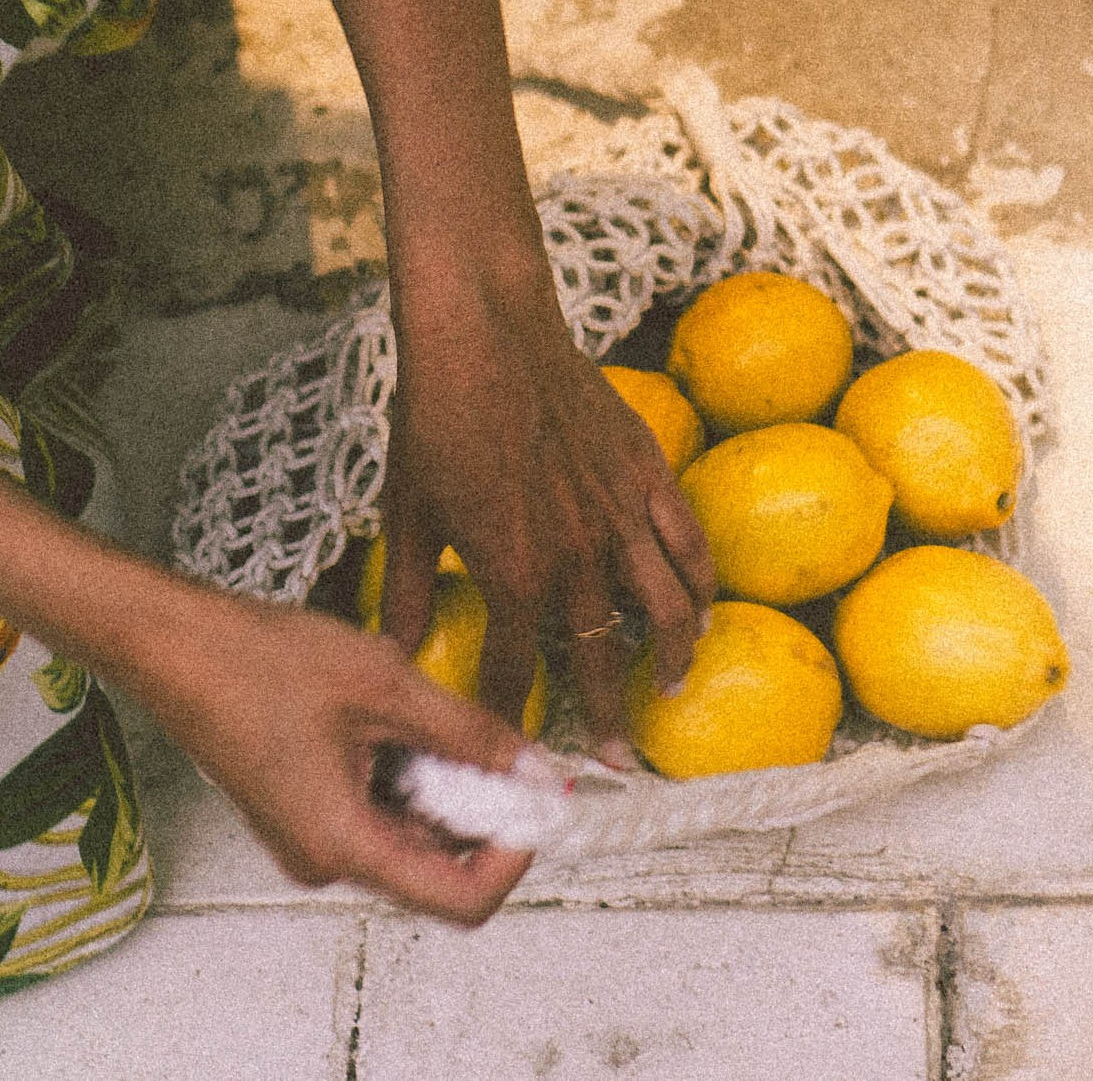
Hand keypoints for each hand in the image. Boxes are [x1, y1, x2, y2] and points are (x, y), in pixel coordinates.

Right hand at [120, 576, 533, 923]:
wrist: (171, 643)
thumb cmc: (253, 663)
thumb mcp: (385, 686)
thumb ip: (467, 733)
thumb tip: (530, 766)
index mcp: (343, 844)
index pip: (461, 900)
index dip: (515, 858)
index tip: (535, 804)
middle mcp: (324, 859)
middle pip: (437, 865)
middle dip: (480, 809)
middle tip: (496, 743)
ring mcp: (309, 839)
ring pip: (408, 833)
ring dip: (440, 784)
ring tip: (426, 713)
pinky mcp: (301, 812)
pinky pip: (375, 811)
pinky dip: (405, 773)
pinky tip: (393, 717)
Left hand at [380, 247, 716, 766]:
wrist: (485, 332)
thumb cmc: (435, 416)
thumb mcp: (405, 514)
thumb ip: (403, 592)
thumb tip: (391, 653)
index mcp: (512, 573)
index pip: (515, 671)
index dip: (513, 719)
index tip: (515, 753)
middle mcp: (576, 557)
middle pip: (601, 658)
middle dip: (606, 718)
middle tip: (614, 761)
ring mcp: (620, 515)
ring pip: (666, 609)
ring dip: (671, 658)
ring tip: (670, 688)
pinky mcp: (647, 473)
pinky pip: (688, 542)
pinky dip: (701, 583)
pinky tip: (702, 607)